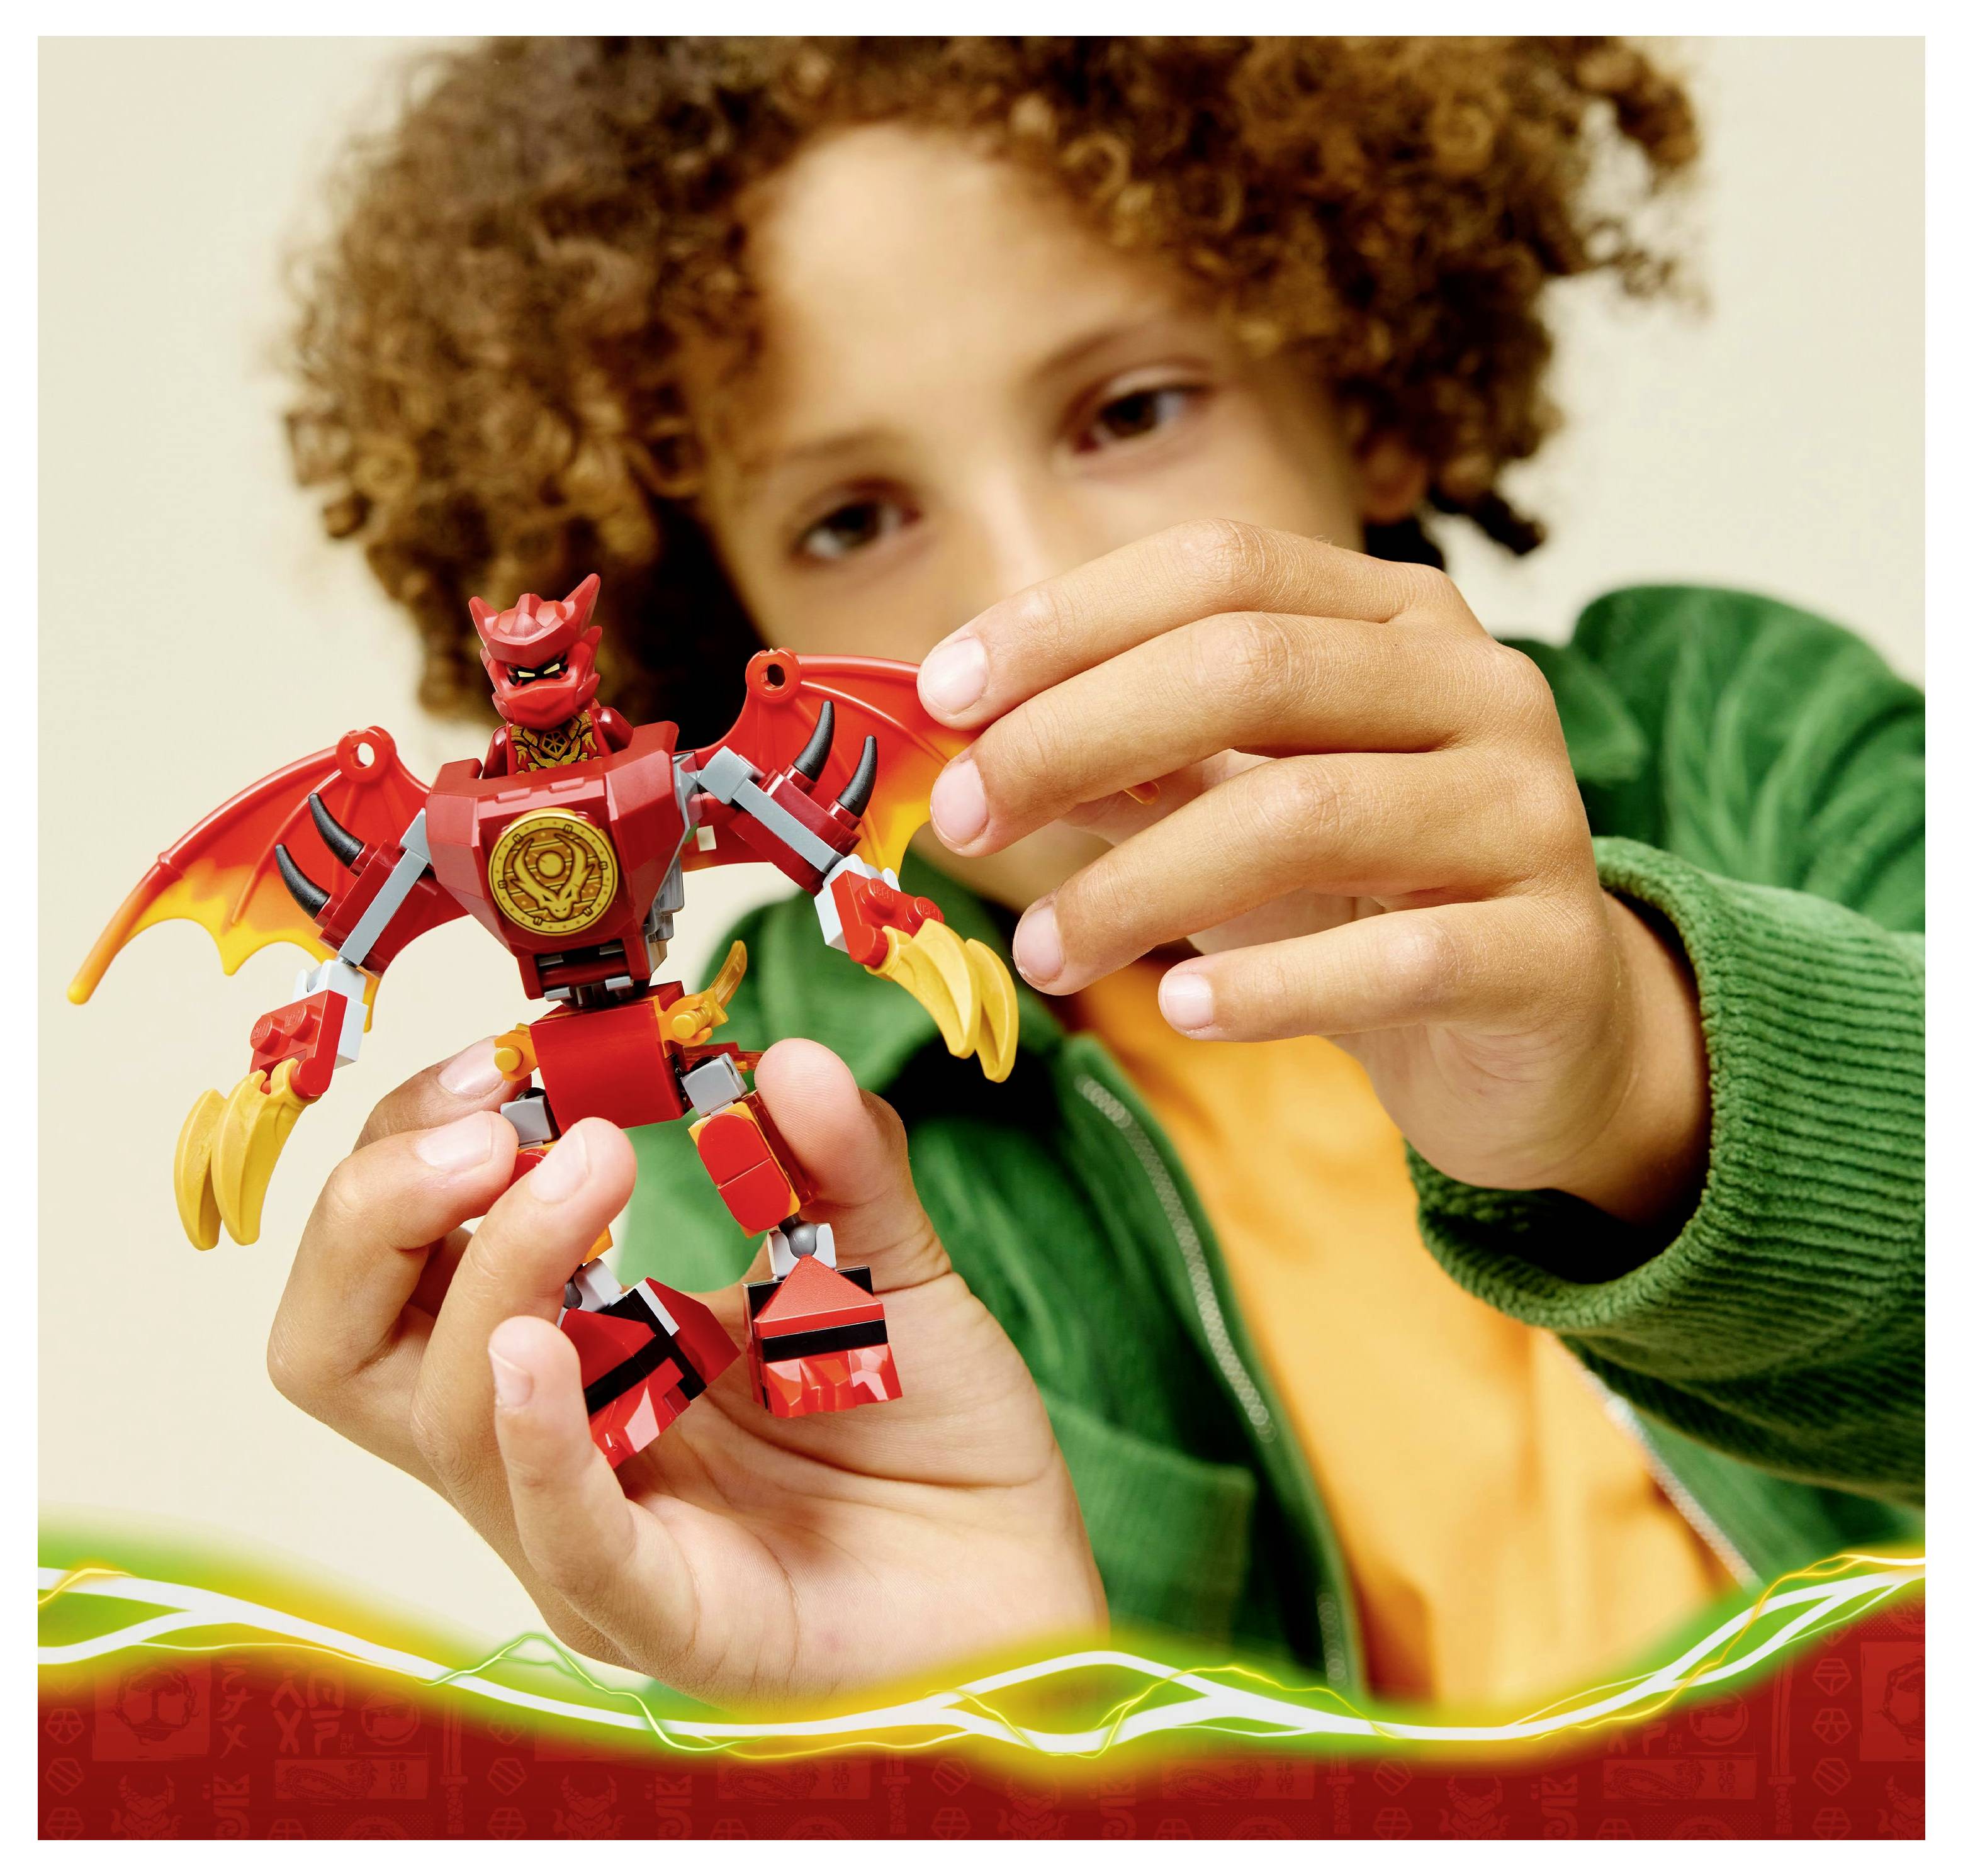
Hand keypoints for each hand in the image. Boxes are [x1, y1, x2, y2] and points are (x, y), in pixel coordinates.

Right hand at [265, 1037, 1103, 1704]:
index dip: (415, 1149)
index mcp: (569, 1352)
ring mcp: (591, 1542)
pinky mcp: (668, 1617)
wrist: (1022, 1580)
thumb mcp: (884, 1261)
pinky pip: (566, 1538)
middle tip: (488, 1122)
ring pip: (445, 1421)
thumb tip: (787, 1055)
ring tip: (590, 1164)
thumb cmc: (931, 1430)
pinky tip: (538, 1349)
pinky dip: (537, 1441)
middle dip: (383, 1210)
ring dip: (498, 1271)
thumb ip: (839, 1159)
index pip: (402, 1256)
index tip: (502, 1061)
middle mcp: (545, 1447)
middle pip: (346, 1343)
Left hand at [915, 520, 1708, 1227]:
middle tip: (965, 822)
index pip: (1216, 566)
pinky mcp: (1550, 949)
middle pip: (1248, 666)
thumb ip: (1129, 761)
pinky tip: (1182, 1012)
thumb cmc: (1367, 899)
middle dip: (1074, 738)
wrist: (1545, 1029)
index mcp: (1396, 620)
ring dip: (1137, 887)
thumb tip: (969, 736)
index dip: (1066, 620)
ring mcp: (1528, 812)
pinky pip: (1394, 958)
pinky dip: (1270, 986)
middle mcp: (1478, 685)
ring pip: (1304, 813)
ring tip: (1043, 956)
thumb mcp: (1238, 806)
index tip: (941, 695)